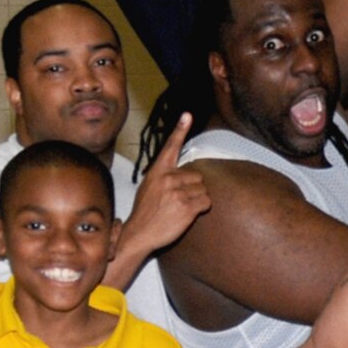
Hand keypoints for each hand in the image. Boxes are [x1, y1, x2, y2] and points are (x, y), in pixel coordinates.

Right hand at [116, 114, 209, 259]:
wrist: (140, 233)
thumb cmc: (146, 212)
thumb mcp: (149, 187)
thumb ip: (165, 176)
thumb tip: (182, 173)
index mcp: (158, 172)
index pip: (171, 147)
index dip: (180, 130)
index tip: (187, 115)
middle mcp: (168, 178)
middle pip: (197, 176)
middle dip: (193, 188)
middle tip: (178, 201)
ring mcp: (177, 192)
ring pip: (203, 190)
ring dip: (197, 199)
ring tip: (180, 208)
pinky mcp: (187, 206)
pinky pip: (206, 202)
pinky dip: (202, 208)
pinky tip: (187, 214)